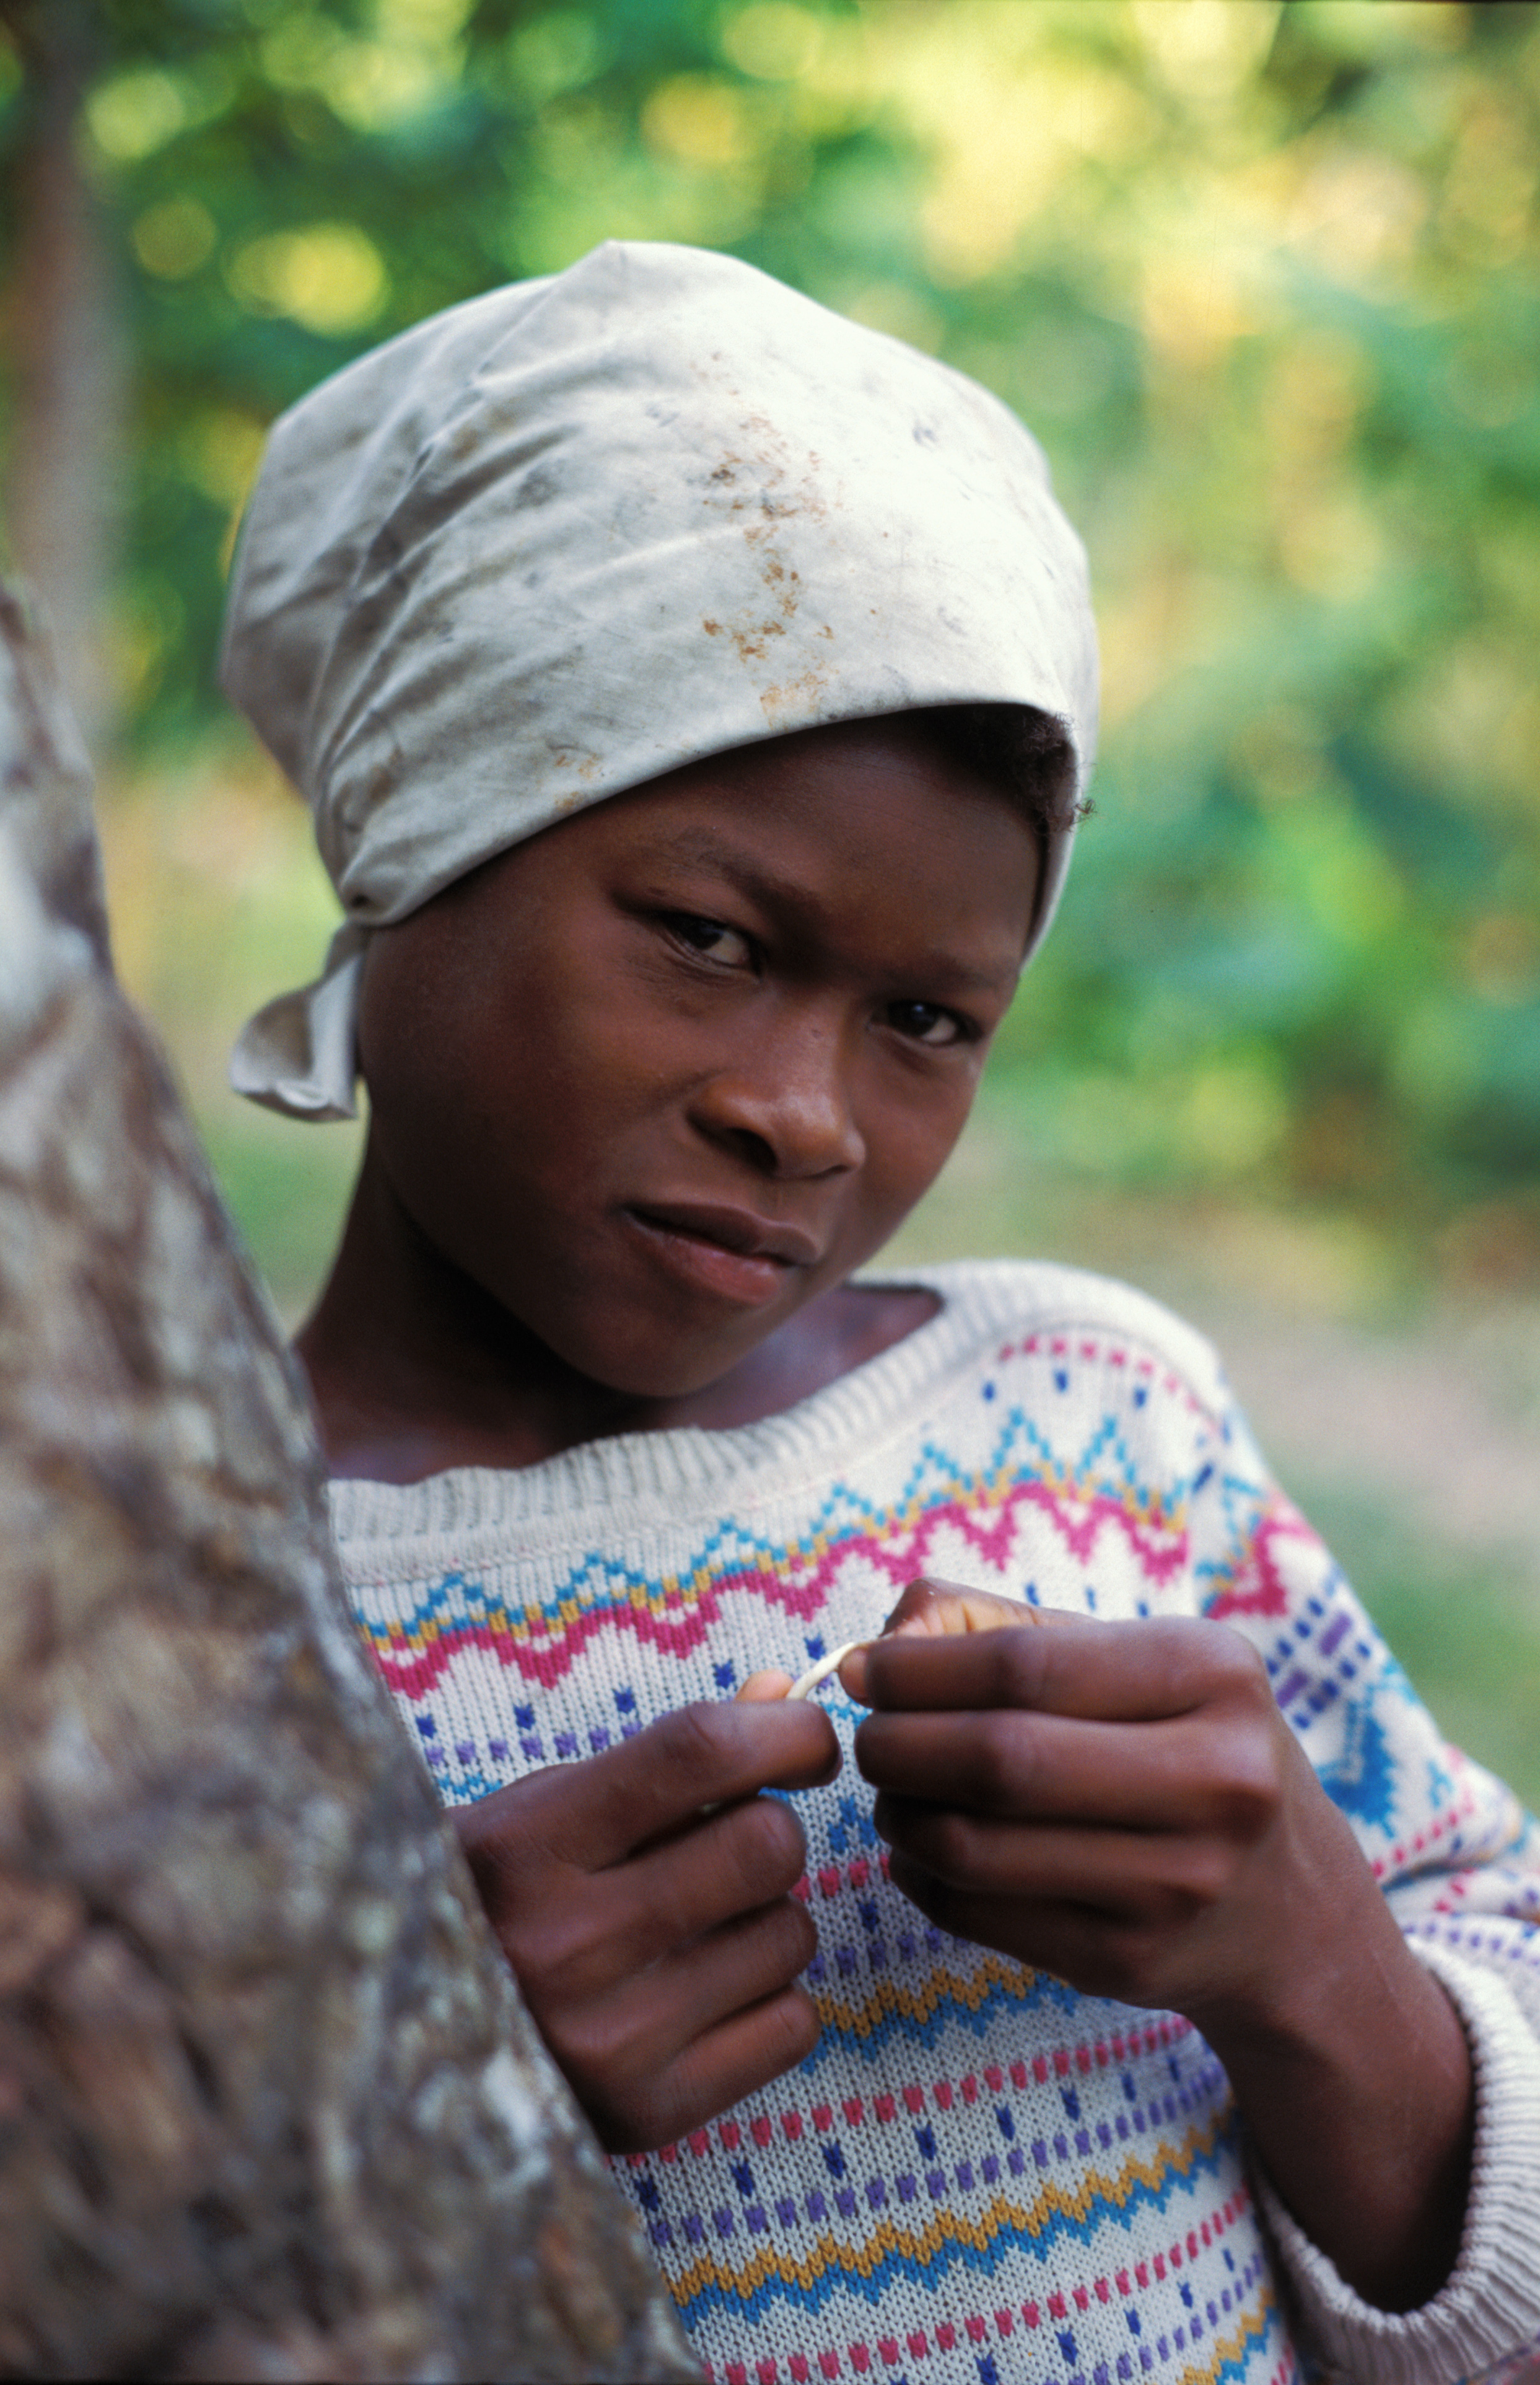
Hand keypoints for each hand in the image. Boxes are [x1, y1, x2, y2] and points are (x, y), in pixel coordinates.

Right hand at [454, 1699, 838, 2151]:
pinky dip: (769, 1999)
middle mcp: (562, 1946)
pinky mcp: (647, 2113)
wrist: (406, 2050)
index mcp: (523, 1847)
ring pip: (789, 1935)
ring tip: (696, 1927)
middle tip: (731, 1843)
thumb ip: (665, 1756)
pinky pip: (793, 2025)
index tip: (805, 1738)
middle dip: (768, 1830)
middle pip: (764, 1846)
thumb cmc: (494, 1900)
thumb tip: (783, 1694)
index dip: (782, 1730)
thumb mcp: (546, 1807)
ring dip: (765, 1918)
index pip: (696, 1752)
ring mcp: (606, 2041)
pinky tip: (703, 1993)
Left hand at [850, 1577, 1473, 2312]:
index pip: (1024, 1665)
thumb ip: (1008, 1628)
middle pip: (997, 1757)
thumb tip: (883, 1642)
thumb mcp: (1141, 1666)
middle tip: (867, 1737)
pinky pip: (983, 1917)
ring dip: (902, 1816)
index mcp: (1214, 1674)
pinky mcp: (1134, 1963)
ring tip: (894, 1794)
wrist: (1294, 1914)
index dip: (919, 1668)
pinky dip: (925, 1880)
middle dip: (899, 1744)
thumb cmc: (1187, 1752)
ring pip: (977, 1847)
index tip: (863, 1669)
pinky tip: (923, 1854)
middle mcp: (1216, 1779)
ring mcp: (1179, 1884)